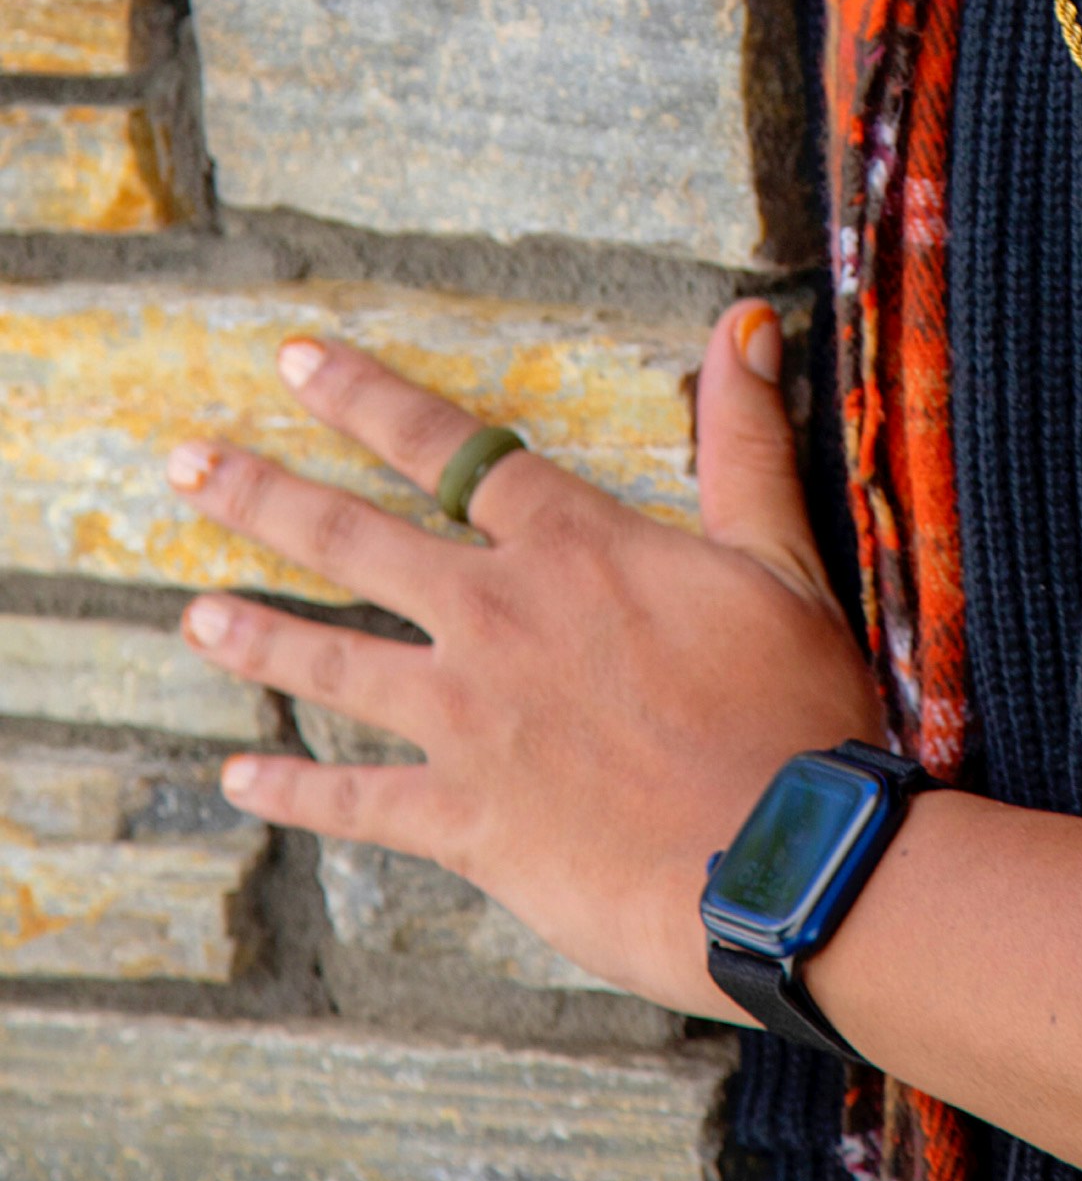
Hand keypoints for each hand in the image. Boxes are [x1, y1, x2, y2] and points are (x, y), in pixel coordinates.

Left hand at [169, 307, 882, 1015]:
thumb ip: (746, 439)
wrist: (781, 861)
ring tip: (194, 615)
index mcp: (572, 546)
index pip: (454, 449)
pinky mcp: (460, 818)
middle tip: (187, 466)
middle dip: (264, 495)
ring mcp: (467, 719)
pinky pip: (353, 800)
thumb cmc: (795, 708)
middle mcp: (498, 617)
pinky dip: (293, 789)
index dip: (370, 400)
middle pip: (357, 540)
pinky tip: (240, 779)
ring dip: (257, 633)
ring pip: (333, 660)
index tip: (295, 362)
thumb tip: (744, 320)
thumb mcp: (783, 557)